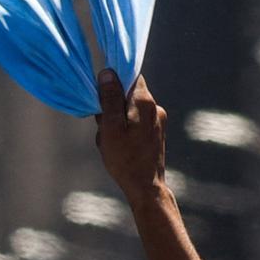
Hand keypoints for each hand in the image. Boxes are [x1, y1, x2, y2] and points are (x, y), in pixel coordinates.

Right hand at [94, 71, 170, 197]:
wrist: (146, 187)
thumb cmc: (125, 159)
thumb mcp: (111, 127)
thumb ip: (109, 99)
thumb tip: (107, 72)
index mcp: (144, 102)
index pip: (130, 76)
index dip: (113, 82)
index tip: (101, 96)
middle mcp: (155, 107)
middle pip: (128, 94)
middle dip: (112, 106)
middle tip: (104, 126)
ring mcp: (158, 120)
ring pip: (130, 109)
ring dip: (116, 120)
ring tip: (111, 141)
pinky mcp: (156, 132)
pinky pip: (136, 122)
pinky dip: (124, 129)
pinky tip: (120, 146)